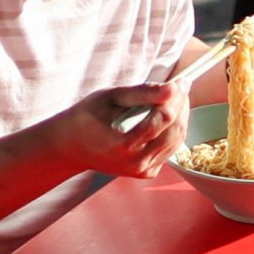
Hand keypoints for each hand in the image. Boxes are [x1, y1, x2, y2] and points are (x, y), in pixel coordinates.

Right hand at [61, 81, 186, 177]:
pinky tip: (166, 117)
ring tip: (176, 98)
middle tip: (181, 87)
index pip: (163, 119)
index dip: (176, 98)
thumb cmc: (87, 117)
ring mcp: (142, 170)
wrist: (71, 147)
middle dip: (182, 106)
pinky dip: (172, 132)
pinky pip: (169, 150)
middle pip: (174, 131)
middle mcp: (136, 162)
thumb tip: (172, 89)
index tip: (180, 80)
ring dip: (180, 117)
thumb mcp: (110, 98)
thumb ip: (142, 93)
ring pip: (176, 141)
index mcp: (125, 144)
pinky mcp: (146, 172)